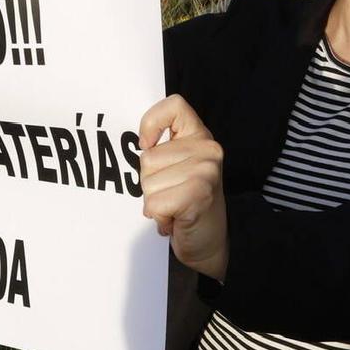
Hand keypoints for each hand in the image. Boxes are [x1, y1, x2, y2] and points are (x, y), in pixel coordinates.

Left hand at [137, 95, 227, 281]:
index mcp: (200, 136)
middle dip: (150, 183)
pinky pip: (155, 203)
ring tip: (174, 207)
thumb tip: (139, 146)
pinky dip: (159, 217)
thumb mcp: (179, 167)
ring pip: (148, 183)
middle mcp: (208, 149)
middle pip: (147, 157)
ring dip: (154, 203)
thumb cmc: (188, 204)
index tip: (147, 145)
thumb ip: (163, 151)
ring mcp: (205, 170)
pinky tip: (175, 220)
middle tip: (171, 195)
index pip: (174, 106)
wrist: (210, 243)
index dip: (151, 122)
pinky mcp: (199, 194)